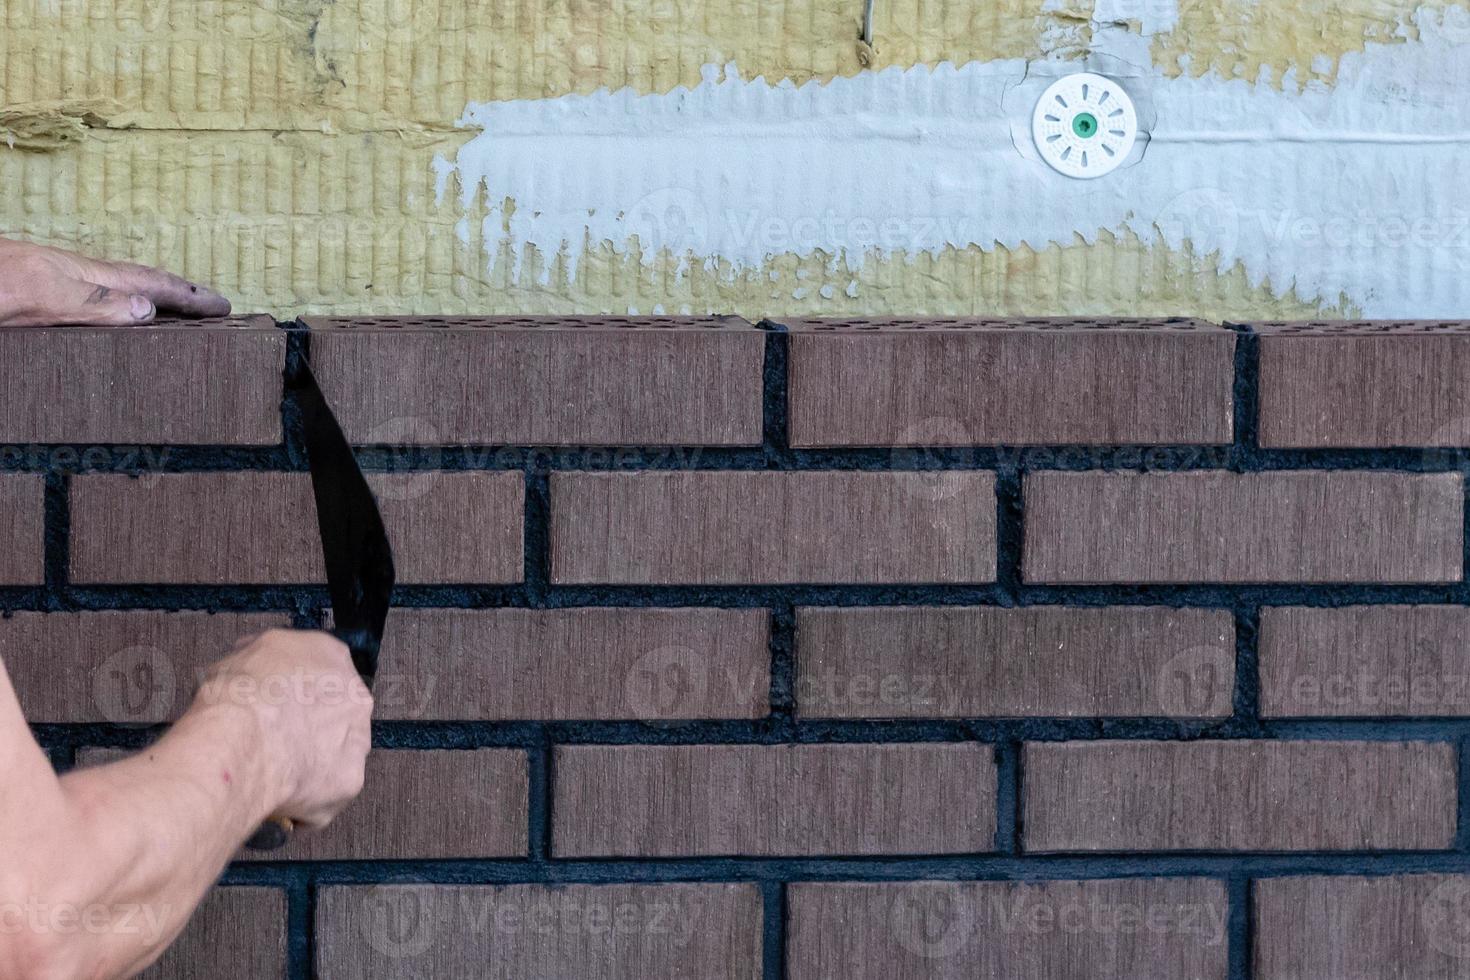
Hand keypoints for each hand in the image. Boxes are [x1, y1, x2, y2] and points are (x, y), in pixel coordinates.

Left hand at [0, 237, 230, 326]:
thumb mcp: (43, 301)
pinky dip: (124, 303)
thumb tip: (148, 310)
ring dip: (154, 297)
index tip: (224, 306)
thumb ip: (94, 305)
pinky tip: (118, 312)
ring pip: (118, 287)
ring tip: (179, 306)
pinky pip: (98, 298)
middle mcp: (75, 276)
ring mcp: (57, 281)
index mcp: (83, 277)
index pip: (150, 285)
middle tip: (215, 304)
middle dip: (181, 292)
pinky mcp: (38, 294)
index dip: (188, 296)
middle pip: (139, 281)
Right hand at [193, 630, 372, 829]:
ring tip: (275, 773)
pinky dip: (305, 800)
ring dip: (311, 764)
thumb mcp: (237, 658)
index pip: (320, 671)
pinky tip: (280, 799)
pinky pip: (327, 794)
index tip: (277, 704)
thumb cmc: (237, 698)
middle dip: (308, 728)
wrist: (242, 740)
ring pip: (335, 755)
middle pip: (335, 714)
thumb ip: (257, 661)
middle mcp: (354, 695)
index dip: (295, 692)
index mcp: (330, 656)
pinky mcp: (350, 781)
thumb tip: (251, 665)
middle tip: (276, 741)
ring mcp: (357, 739)